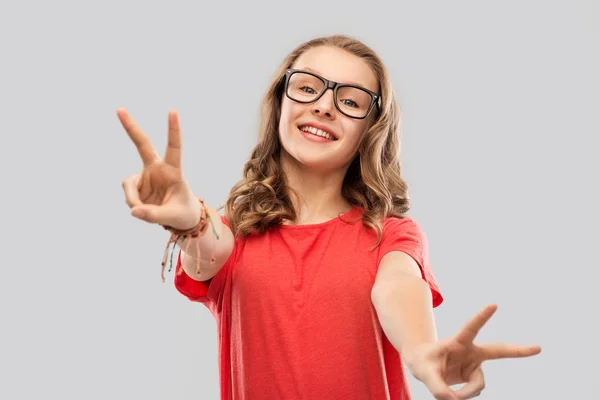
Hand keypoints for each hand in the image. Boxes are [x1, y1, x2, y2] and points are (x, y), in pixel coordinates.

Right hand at [118, 108, 200, 229]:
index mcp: (173, 171)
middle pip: (142, 144)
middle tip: (119, 109)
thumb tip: (133, 210)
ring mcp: (145, 176)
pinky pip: (128, 195)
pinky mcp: (136, 186)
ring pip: (129, 186)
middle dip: (131, 127)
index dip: (173, 130)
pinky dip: (133, 205)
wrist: (180, 218)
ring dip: (133, 200)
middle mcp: (158, 169)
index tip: (173, 111)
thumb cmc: (183, 213)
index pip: (174, 148)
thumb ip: (154, 215)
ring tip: (144, 212)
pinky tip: (141, 210)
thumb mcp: (173, 217)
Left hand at [406, 304, 540, 399]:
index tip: (493, 304)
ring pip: (478, 385)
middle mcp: (471, 351)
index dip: (482, 317)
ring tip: (449, 394)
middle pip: (498, 351)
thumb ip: (437, 387)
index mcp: (458, 341)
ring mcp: (475, 365)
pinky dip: (463, 396)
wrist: (425, 366)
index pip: (471, 328)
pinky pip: (473, 392)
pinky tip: (453, 393)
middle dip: (518, 351)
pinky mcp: (474, 376)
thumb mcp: (423, 372)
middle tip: (538, 348)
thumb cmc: (423, 362)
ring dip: (465, 393)